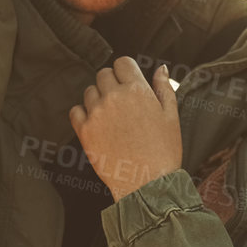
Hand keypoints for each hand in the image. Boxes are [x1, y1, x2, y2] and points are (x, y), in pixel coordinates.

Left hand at [68, 58, 181, 200]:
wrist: (148, 183)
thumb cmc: (163, 151)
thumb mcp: (171, 116)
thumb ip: (164, 88)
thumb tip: (160, 68)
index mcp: (137, 90)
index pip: (122, 62)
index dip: (126, 72)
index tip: (129, 83)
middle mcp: (114, 97)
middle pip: (104, 74)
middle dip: (112, 84)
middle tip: (122, 103)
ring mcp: (97, 114)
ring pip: (89, 91)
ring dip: (98, 98)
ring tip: (112, 117)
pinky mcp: (85, 131)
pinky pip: (75, 111)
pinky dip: (83, 114)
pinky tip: (97, 125)